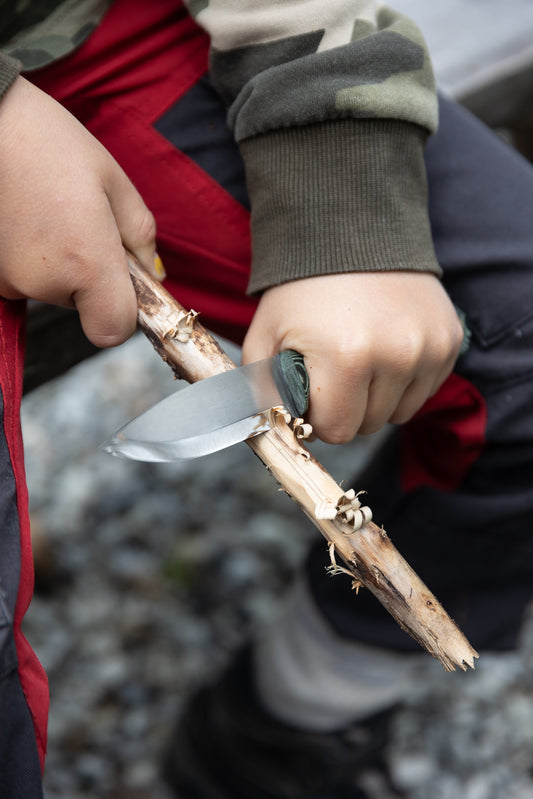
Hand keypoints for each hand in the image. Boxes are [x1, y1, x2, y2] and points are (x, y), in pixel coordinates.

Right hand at [0, 76, 161, 346]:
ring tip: (50, 211)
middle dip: (92, 275)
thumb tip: (153, 275)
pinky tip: (26, 216)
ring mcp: (8, 281)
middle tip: (82, 220)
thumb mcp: (113, 181)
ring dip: (60, 264)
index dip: (124, 312)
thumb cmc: (49, 141)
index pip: (113, 331)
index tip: (124, 280)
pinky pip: (23, 279)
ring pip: (52, 291)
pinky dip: (30, 257)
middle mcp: (44, 283)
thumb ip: (140, 237)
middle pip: (84, 306)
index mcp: (86, 263)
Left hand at [242, 271, 463, 443]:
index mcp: (347, 358)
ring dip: (378, 398)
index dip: (319, 416)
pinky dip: (404, 379)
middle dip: (347, 407)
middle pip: (370, 425)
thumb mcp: (265, 337)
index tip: (312, 392)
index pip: (337, 431)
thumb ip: (262, 392)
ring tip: (360, 357)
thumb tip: (272, 431)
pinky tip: (385, 346)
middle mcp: (397, 356)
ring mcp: (430, 348)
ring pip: (401, 413)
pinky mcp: (450, 339)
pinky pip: (425, 389)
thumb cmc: (301, 288)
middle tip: (334, 370)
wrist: (349, 228)